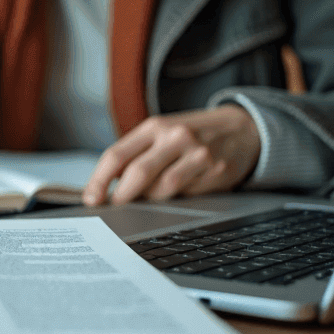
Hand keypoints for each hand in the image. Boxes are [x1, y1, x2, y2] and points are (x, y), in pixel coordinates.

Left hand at [83, 105, 260, 205]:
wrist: (242, 128)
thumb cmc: (191, 134)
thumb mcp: (162, 133)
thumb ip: (136, 153)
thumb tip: (106, 185)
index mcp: (154, 126)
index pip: (117, 154)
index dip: (99, 180)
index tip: (91, 198)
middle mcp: (175, 136)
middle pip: (137, 173)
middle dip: (121, 196)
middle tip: (114, 207)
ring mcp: (198, 154)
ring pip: (162, 189)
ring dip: (150, 200)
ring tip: (149, 197)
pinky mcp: (216, 171)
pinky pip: (186, 195)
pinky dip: (176, 199)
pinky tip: (178, 192)